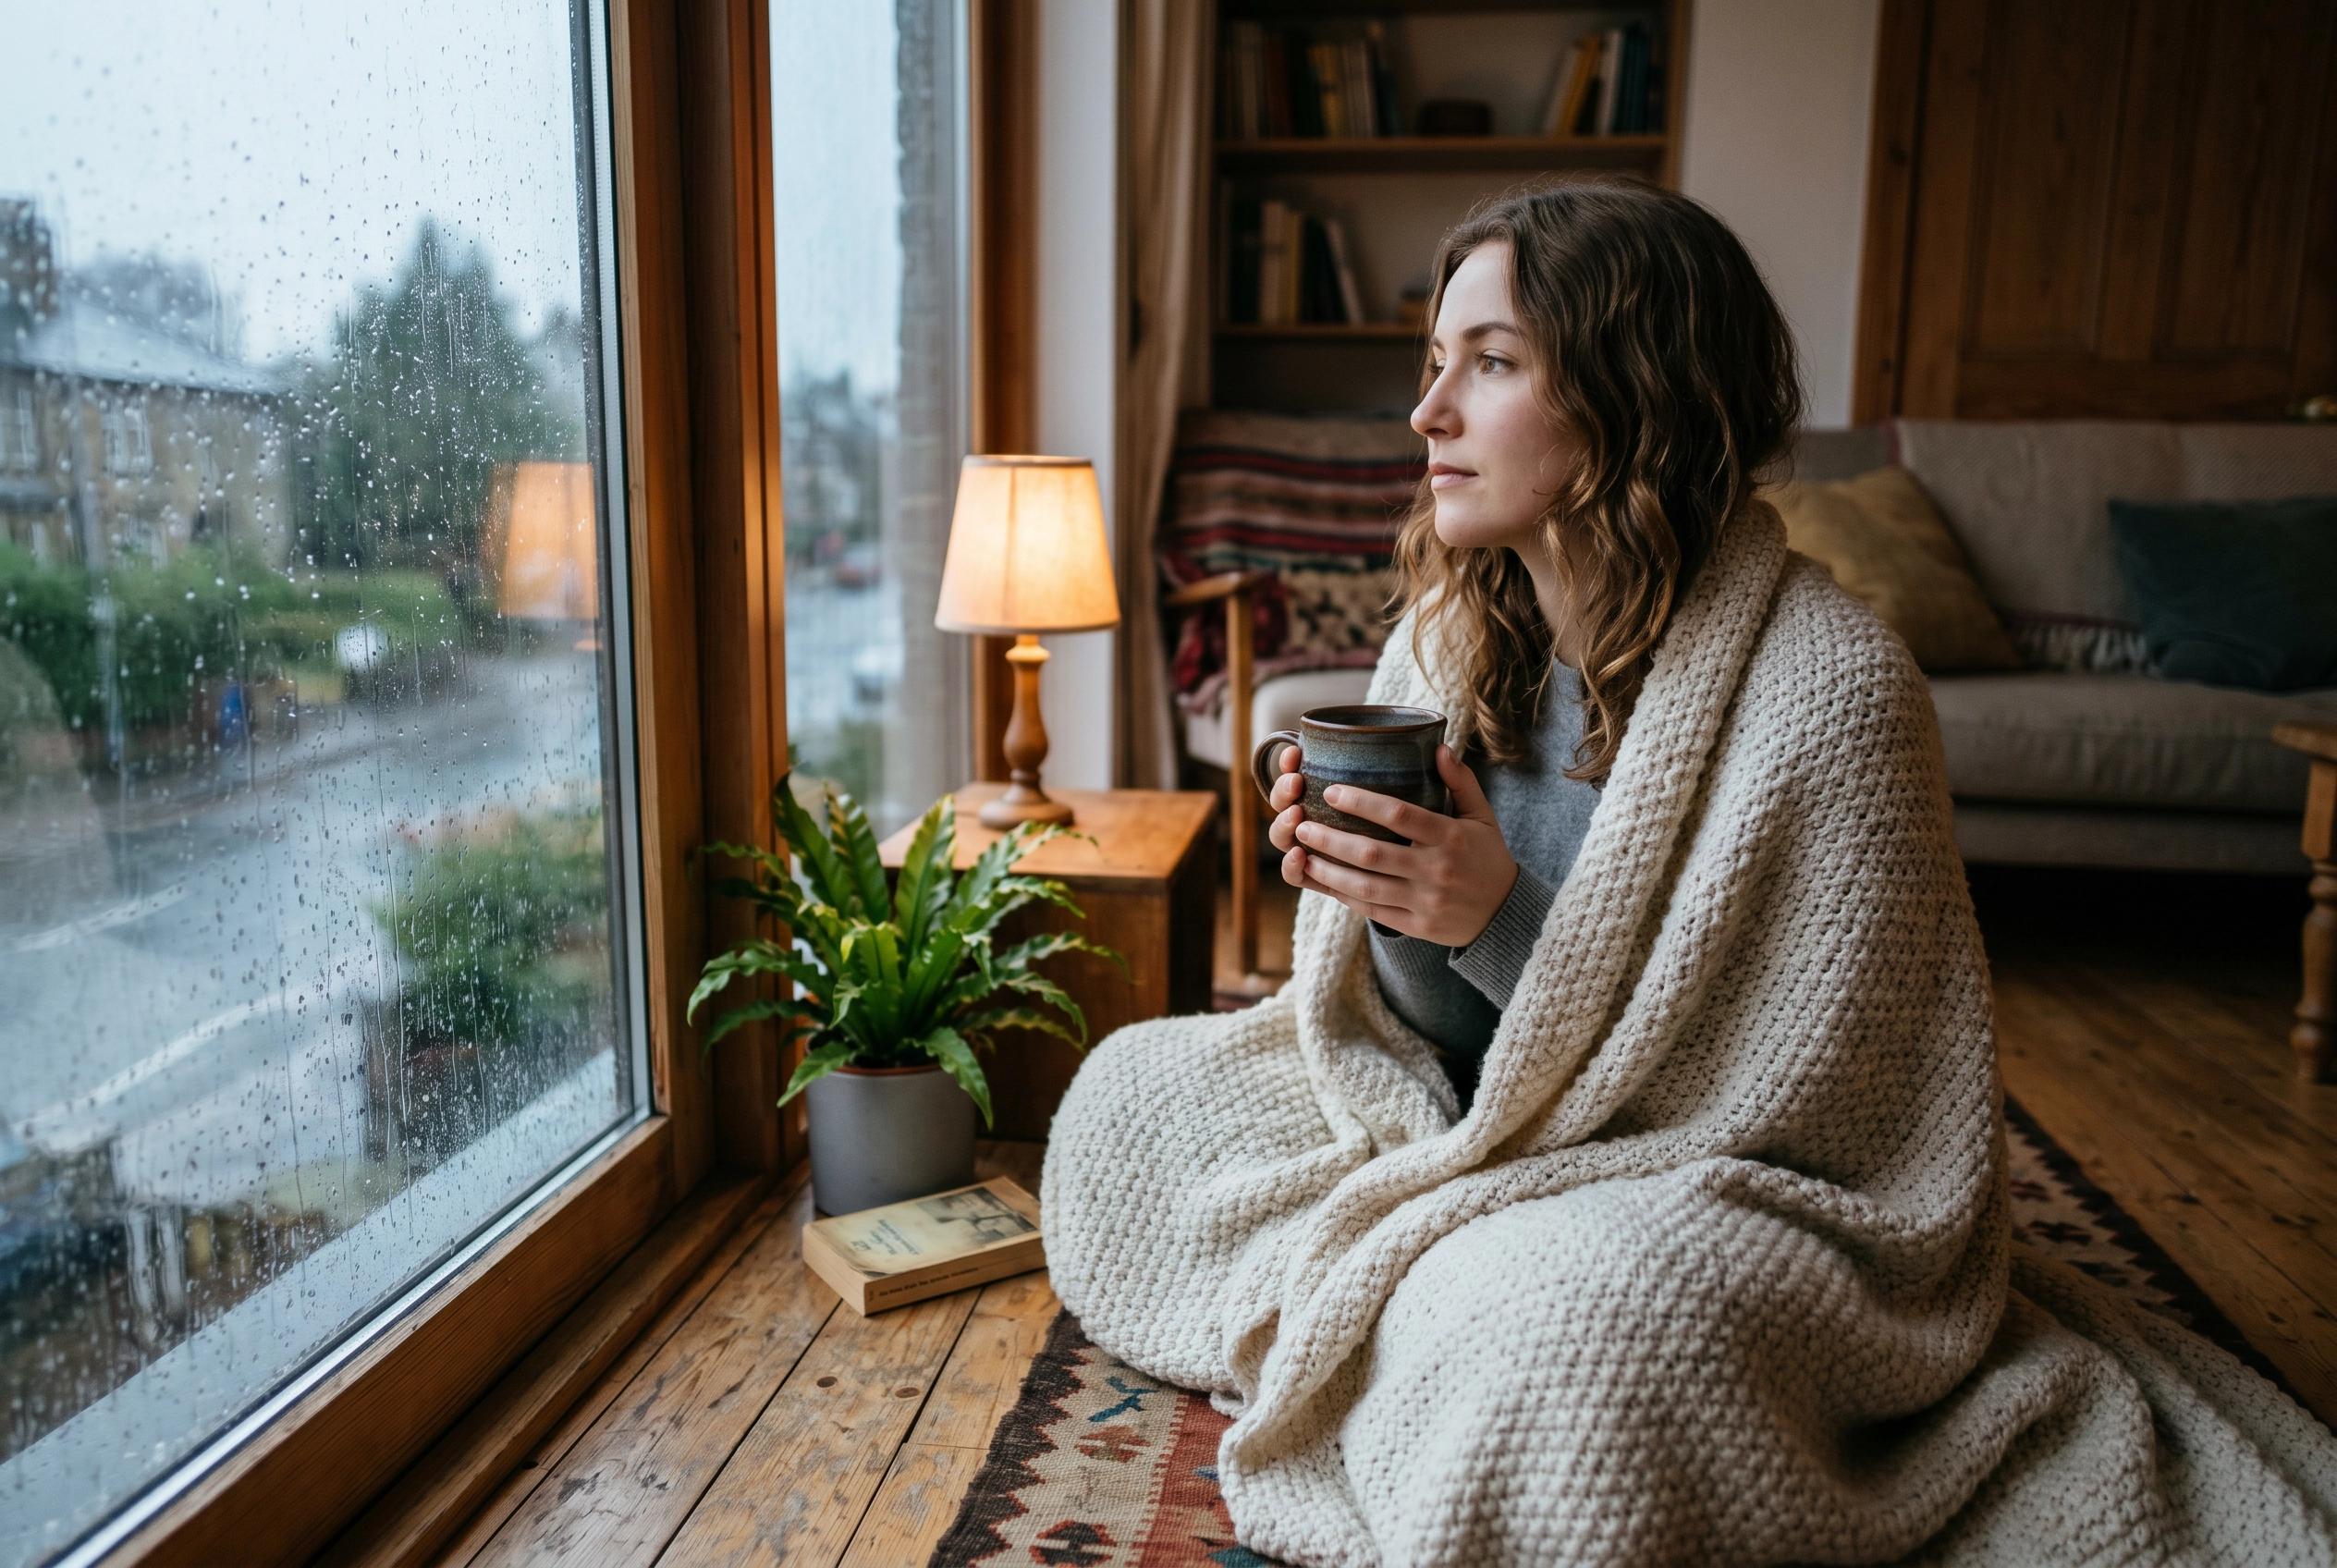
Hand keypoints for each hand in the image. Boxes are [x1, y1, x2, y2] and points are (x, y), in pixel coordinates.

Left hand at [1268, 744, 1517, 946]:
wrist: (1505, 914)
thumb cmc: (1488, 857)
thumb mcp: (1482, 816)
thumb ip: (1461, 781)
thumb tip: (1438, 747)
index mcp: (1450, 837)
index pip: (1399, 815)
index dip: (1361, 802)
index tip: (1330, 792)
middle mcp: (1436, 870)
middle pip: (1372, 853)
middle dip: (1331, 839)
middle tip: (1302, 825)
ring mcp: (1425, 901)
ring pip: (1365, 887)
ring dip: (1328, 870)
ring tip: (1301, 854)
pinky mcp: (1416, 925)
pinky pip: (1372, 910)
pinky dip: (1344, 895)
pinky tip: (1322, 880)